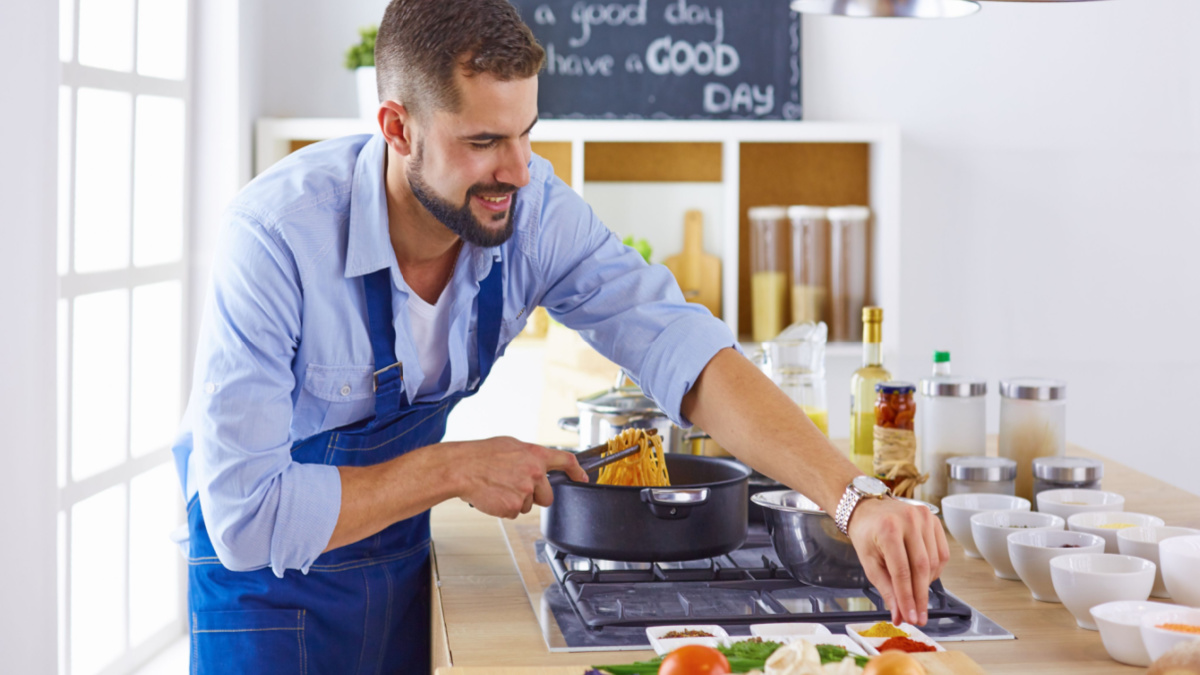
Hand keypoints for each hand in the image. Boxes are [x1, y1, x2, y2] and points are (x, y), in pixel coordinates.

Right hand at [450, 437, 587, 518]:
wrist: (461, 468)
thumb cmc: (481, 455)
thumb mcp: (510, 446)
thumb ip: (529, 456)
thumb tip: (537, 464)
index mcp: (536, 455)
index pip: (566, 461)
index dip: (578, 471)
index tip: (583, 478)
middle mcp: (535, 473)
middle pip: (547, 496)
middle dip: (536, 496)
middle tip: (516, 488)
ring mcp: (525, 492)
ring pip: (528, 506)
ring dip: (516, 501)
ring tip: (499, 487)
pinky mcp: (513, 507)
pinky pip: (513, 513)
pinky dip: (504, 508)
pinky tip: (494, 496)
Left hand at [847, 497, 949, 625]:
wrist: (868, 508)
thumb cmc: (866, 533)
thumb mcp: (869, 562)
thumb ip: (886, 589)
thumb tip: (899, 615)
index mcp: (888, 529)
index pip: (902, 572)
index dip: (907, 598)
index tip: (911, 617)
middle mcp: (909, 520)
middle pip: (921, 568)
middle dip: (920, 597)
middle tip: (919, 617)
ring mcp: (924, 518)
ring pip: (934, 562)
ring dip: (927, 585)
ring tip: (916, 596)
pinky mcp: (934, 519)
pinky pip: (942, 553)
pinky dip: (935, 570)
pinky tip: (924, 577)